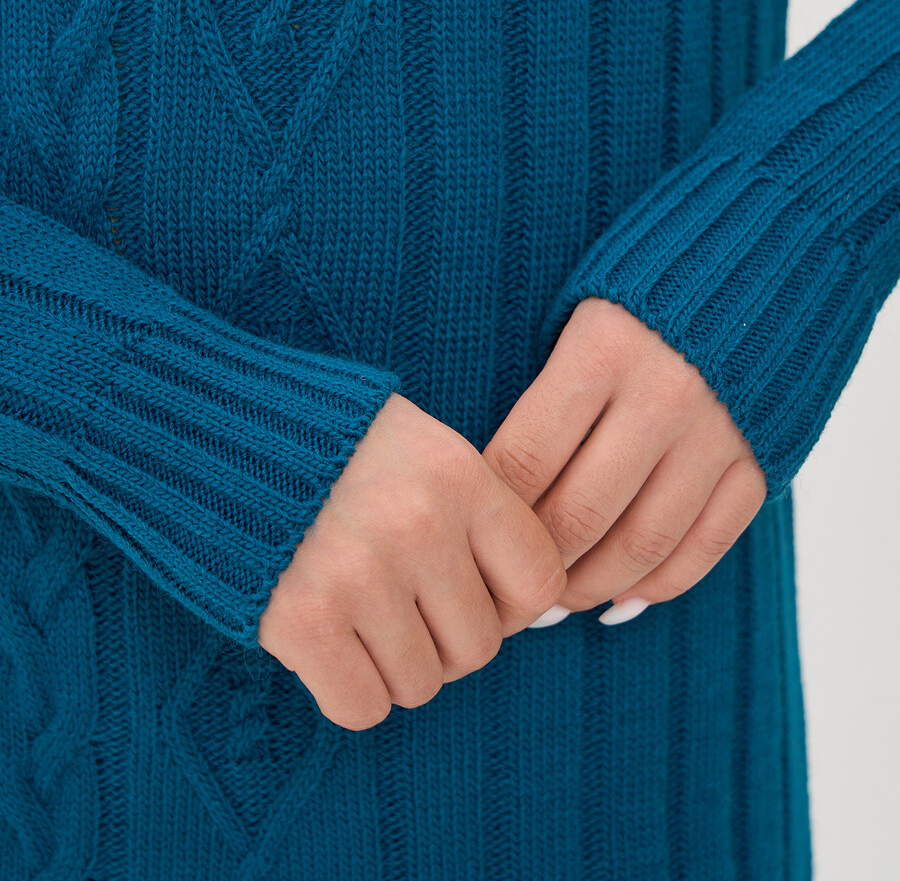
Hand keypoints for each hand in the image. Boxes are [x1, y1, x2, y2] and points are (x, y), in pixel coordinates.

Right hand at [257, 393, 566, 730]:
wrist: (217, 433)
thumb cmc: (332, 447)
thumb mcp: (419, 446)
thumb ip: (473, 513)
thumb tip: (525, 608)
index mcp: (458, 475)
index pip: (539, 581)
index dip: (512, 605)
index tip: (475, 595)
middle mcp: (419, 525)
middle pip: (478, 646)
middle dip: (444, 640)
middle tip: (400, 606)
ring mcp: (361, 574)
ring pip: (421, 684)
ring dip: (392, 665)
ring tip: (357, 614)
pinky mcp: (303, 619)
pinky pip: (362, 708)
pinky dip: (348, 690)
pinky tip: (328, 643)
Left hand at [481, 297, 766, 623]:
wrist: (764, 255)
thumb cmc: (641, 286)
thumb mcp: (579, 309)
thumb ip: (545, 388)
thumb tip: (494, 486)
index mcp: (603, 348)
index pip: (526, 458)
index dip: (492, 509)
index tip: (471, 532)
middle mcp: (664, 394)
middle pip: (579, 514)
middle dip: (534, 561)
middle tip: (508, 581)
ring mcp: (718, 431)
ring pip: (642, 545)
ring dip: (590, 587)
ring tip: (556, 599)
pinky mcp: (762, 457)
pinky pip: (706, 545)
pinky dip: (659, 585)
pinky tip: (622, 599)